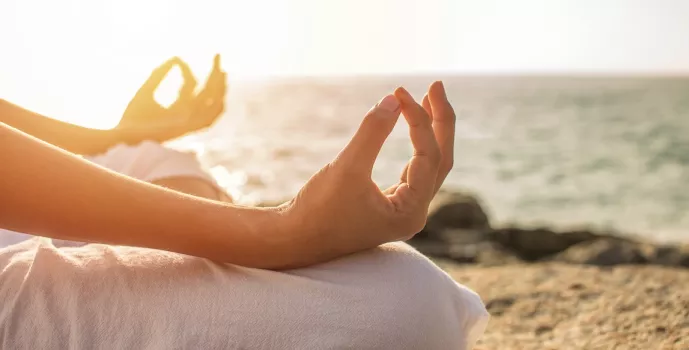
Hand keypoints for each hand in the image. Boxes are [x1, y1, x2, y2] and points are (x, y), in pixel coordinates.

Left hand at [117, 55, 226, 136]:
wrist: (125, 138)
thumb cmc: (133, 118)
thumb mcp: (147, 91)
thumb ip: (160, 75)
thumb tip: (176, 57)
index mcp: (178, 110)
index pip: (191, 87)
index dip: (187, 71)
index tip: (179, 60)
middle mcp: (188, 117)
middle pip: (209, 95)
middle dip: (215, 76)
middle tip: (217, 56)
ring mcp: (190, 124)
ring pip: (214, 105)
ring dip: (220, 88)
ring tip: (221, 70)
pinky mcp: (189, 130)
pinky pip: (209, 118)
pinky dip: (215, 106)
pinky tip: (215, 90)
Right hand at [277, 81, 454, 265]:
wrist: (292, 240)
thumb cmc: (317, 210)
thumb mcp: (346, 168)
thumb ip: (371, 133)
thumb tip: (393, 99)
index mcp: (410, 211)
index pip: (429, 157)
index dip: (419, 120)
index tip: (399, 92)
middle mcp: (414, 213)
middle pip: (440, 160)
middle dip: (439, 121)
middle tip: (436, 84)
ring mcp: (403, 210)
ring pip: (428, 165)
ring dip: (430, 132)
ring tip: (426, 98)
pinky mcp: (389, 205)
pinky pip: (413, 171)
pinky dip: (415, 146)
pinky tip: (412, 126)